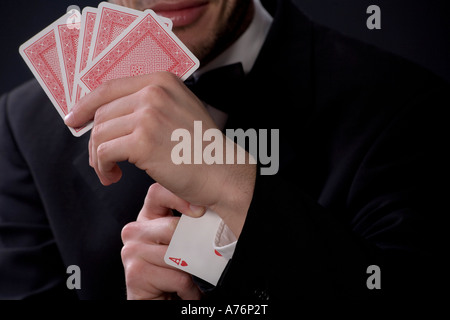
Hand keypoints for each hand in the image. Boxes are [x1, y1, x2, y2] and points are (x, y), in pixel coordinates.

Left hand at [65, 72, 255, 236]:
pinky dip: (103, 168)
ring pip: (100, 134)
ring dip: (98, 158)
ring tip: (109, 173)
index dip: (86, 105)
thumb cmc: (201, 149)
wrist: (222, 171)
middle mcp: (154, 93)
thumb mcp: (179, 110)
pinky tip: (113, 177)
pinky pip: (104, 152)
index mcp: (162, 81)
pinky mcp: (143, 141)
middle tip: (102, 162)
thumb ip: (149, 104)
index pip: (109, 87)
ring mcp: (149, 115)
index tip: (74, 120)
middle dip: (95, 140)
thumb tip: (108, 115)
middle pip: (102, 113)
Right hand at [121, 183, 204, 299]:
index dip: (180, 198)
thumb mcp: (185, 241)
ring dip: (193, 271)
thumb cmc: (178, 272)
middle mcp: (134, 231)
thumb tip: (207, 207)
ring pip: (178, 254)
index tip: (201, 210)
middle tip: (199, 259)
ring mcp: (131, 252)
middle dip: (194, 247)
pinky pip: (177, 276)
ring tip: (190, 277)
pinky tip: (182, 291)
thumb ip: (189, 221)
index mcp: (147, 217)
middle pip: (173, 226)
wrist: (163, 301)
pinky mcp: (135, 274)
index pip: (158, 193)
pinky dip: (189, 289)